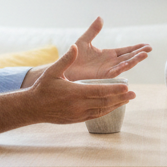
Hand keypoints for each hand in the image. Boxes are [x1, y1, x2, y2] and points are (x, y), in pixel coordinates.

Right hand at [0, 44, 135, 136]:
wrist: (33, 108)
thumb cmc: (43, 88)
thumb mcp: (53, 72)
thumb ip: (66, 59)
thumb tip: (75, 46)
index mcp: (75, 92)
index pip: (99, 91)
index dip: (114, 89)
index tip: (126, 86)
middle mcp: (79, 105)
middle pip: (104, 102)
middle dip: (120, 98)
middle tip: (133, 94)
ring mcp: (79, 114)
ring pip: (102, 110)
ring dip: (116, 105)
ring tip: (127, 100)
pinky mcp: (77, 119)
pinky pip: (96, 115)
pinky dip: (106, 110)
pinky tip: (113, 106)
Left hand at [65, 16, 151, 80]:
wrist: (64, 68)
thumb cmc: (73, 57)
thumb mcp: (84, 40)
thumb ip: (93, 30)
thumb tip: (100, 17)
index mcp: (108, 55)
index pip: (125, 51)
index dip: (136, 48)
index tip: (147, 45)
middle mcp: (110, 63)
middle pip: (128, 57)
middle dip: (139, 53)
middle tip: (150, 48)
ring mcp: (107, 70)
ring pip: (124, 65)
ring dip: (134, 60)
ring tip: (145, 54)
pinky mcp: (101, 76)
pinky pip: (114, 72)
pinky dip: (121, 68)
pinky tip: (128, 63)